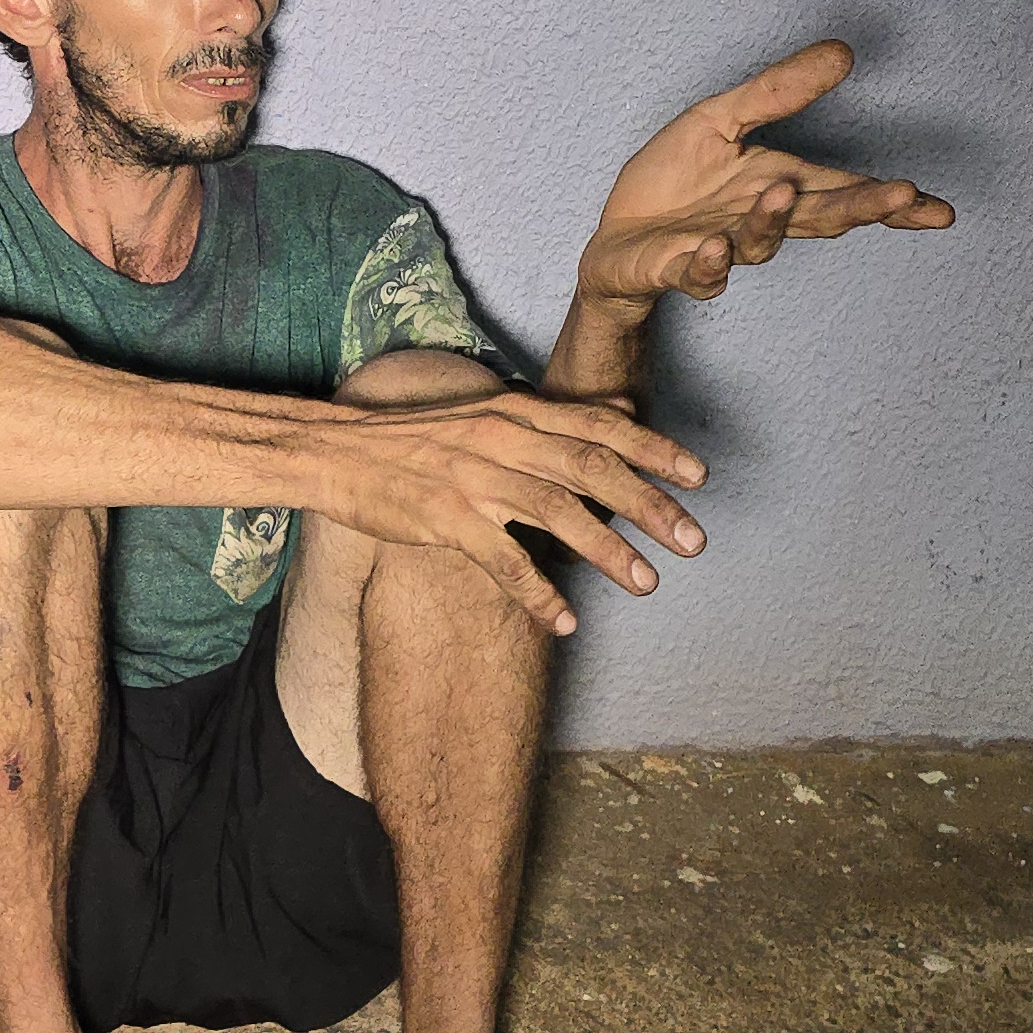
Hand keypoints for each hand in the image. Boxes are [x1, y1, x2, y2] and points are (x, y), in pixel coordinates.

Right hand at [312, 390, 709, 633]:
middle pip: (591, 468)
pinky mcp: (444, 517)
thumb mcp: (486, 412)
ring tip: (647, 584)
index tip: (699, 476)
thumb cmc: (412, 438)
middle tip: (694, 539)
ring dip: (608, 550)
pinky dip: (539, 593)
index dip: (653, 449)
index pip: (598, 426)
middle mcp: (501, 438)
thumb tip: (620, 412)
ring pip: (557, 512)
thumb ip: (551, 419)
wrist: (333, 451)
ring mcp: (472, 477)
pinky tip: (566, 621)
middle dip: (650, 504)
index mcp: (514, 411)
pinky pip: (503, 560)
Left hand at [578, 38, 952, 310]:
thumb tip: (843, 52)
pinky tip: (714, 249)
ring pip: (758, 244)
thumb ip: (778, 91)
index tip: (939, 210)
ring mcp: (721, 249)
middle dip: (860, 209)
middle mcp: (760, 222)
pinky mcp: (676, 268)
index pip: (844, 191)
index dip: (890, 202)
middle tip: (902, 197)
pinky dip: (708, 264)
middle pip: (819, 218)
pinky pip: (698, 273)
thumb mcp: (721, 119)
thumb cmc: (674, 182)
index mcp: (780, 187)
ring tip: (782, 191)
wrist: (615, 239)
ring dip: (772, 221)